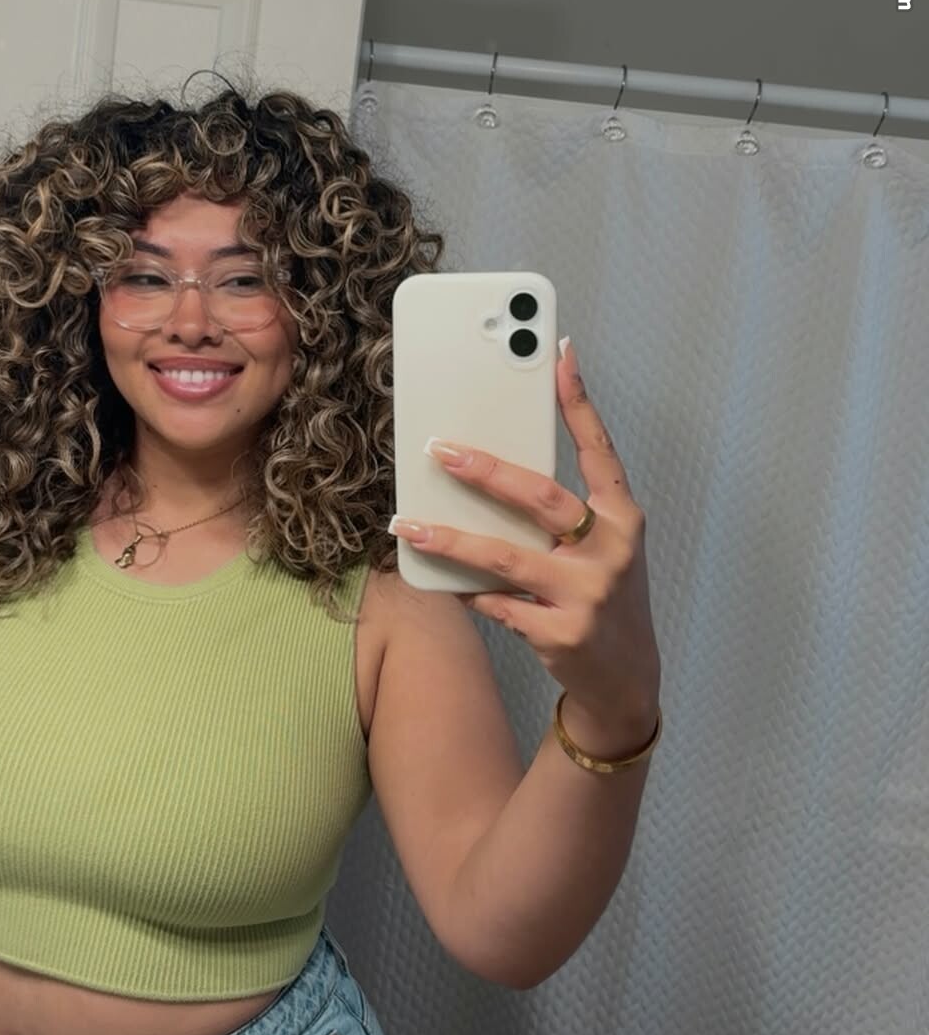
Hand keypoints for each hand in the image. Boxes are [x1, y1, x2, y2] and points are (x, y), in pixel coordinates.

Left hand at [389, 338, 660, 734]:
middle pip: (542, 498)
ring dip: (450, 538)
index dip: (579, 403)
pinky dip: (466, 589)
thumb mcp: (602, 549)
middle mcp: (611, 551)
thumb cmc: (605, 597)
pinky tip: (443, 578)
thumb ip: (564, 513)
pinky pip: (496, 603)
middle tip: (441, 451)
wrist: (627, 679)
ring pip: (504, 556)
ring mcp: (588, 594)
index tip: (558, 355)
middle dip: (487, 471)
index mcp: (624, 518)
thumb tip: (491, 471)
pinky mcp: (560, 633)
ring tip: (407, 523)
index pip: (601, 450)